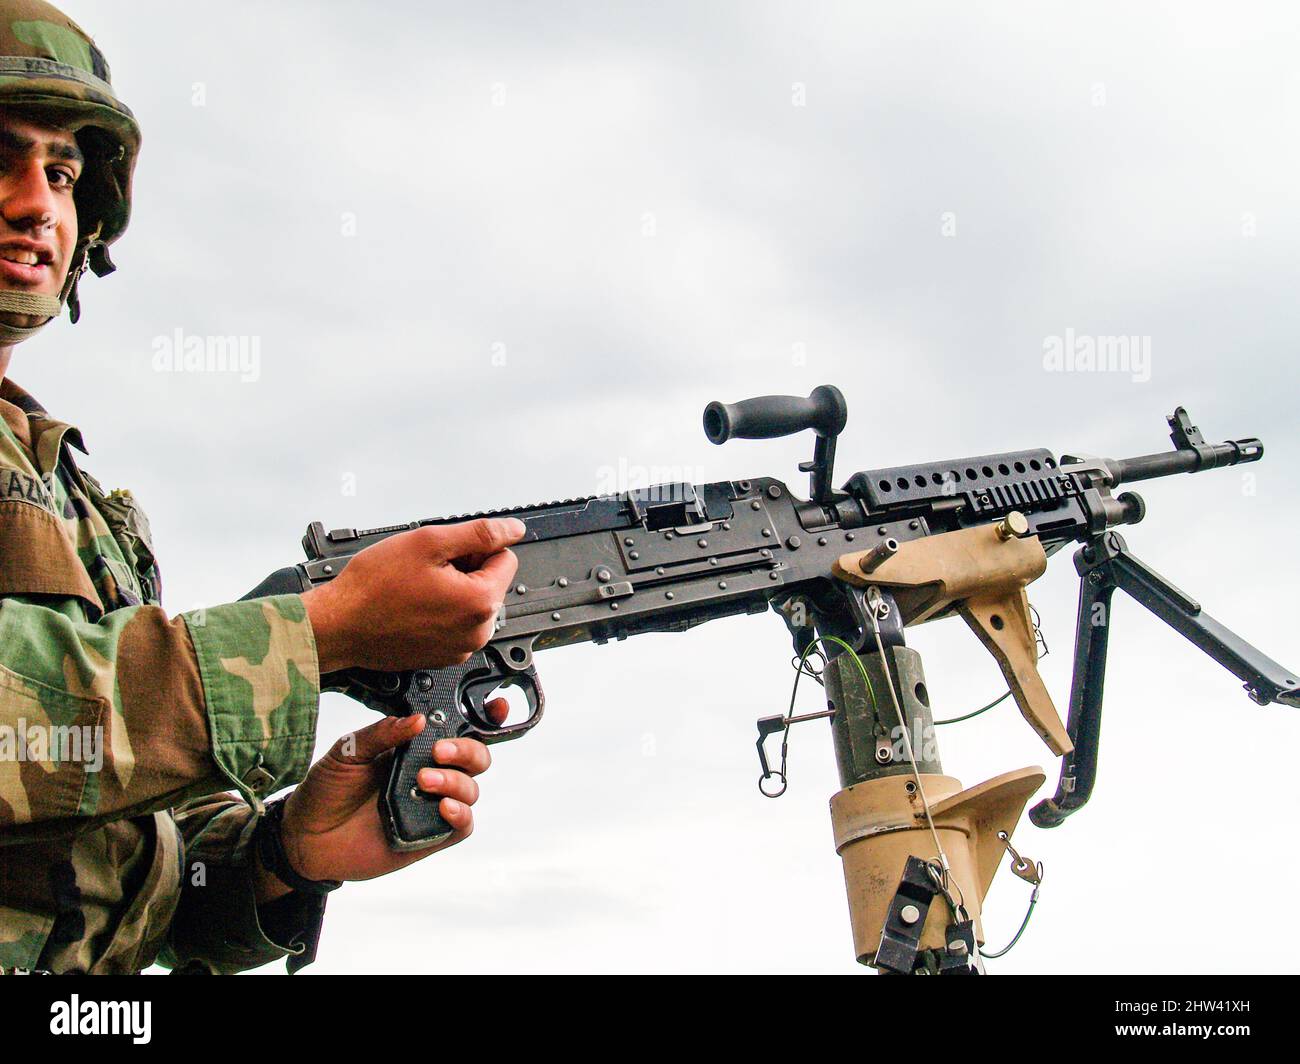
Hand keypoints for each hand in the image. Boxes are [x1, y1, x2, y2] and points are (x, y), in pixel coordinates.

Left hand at [262, 704, 505, 888]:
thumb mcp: (347, 751)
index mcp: (414, 747)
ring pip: (471, 790)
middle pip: (475, 758)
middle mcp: (429, 773)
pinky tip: (443, 807)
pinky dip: (461, 813)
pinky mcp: (430, 836)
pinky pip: (462, 826)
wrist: (305, 837)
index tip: (494, 707)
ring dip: (456, 781)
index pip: (457, 730)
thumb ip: (382, 733)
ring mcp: (431, 804)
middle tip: (439, 751)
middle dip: (468, 750)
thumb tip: (416, 720)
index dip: (483, 718)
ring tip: (424, 781)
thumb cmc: (326, 789)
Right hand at [301, 517, 524, 672]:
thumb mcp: (429, 542)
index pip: (506, 558)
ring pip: (472, 602)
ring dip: (452, 589)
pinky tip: (412, 606)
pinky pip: (455, 623)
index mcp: (480, 603)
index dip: (475, 548)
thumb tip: (513, 530)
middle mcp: (477, 632)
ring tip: (416, 588)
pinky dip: (440, 610)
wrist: (339, 625)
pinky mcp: (443, 656)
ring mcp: (461, 648)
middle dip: (465, 569)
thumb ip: (479, 533)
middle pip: (490, 582)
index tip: (446, 552)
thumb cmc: (374, 586)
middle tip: (426, 569)